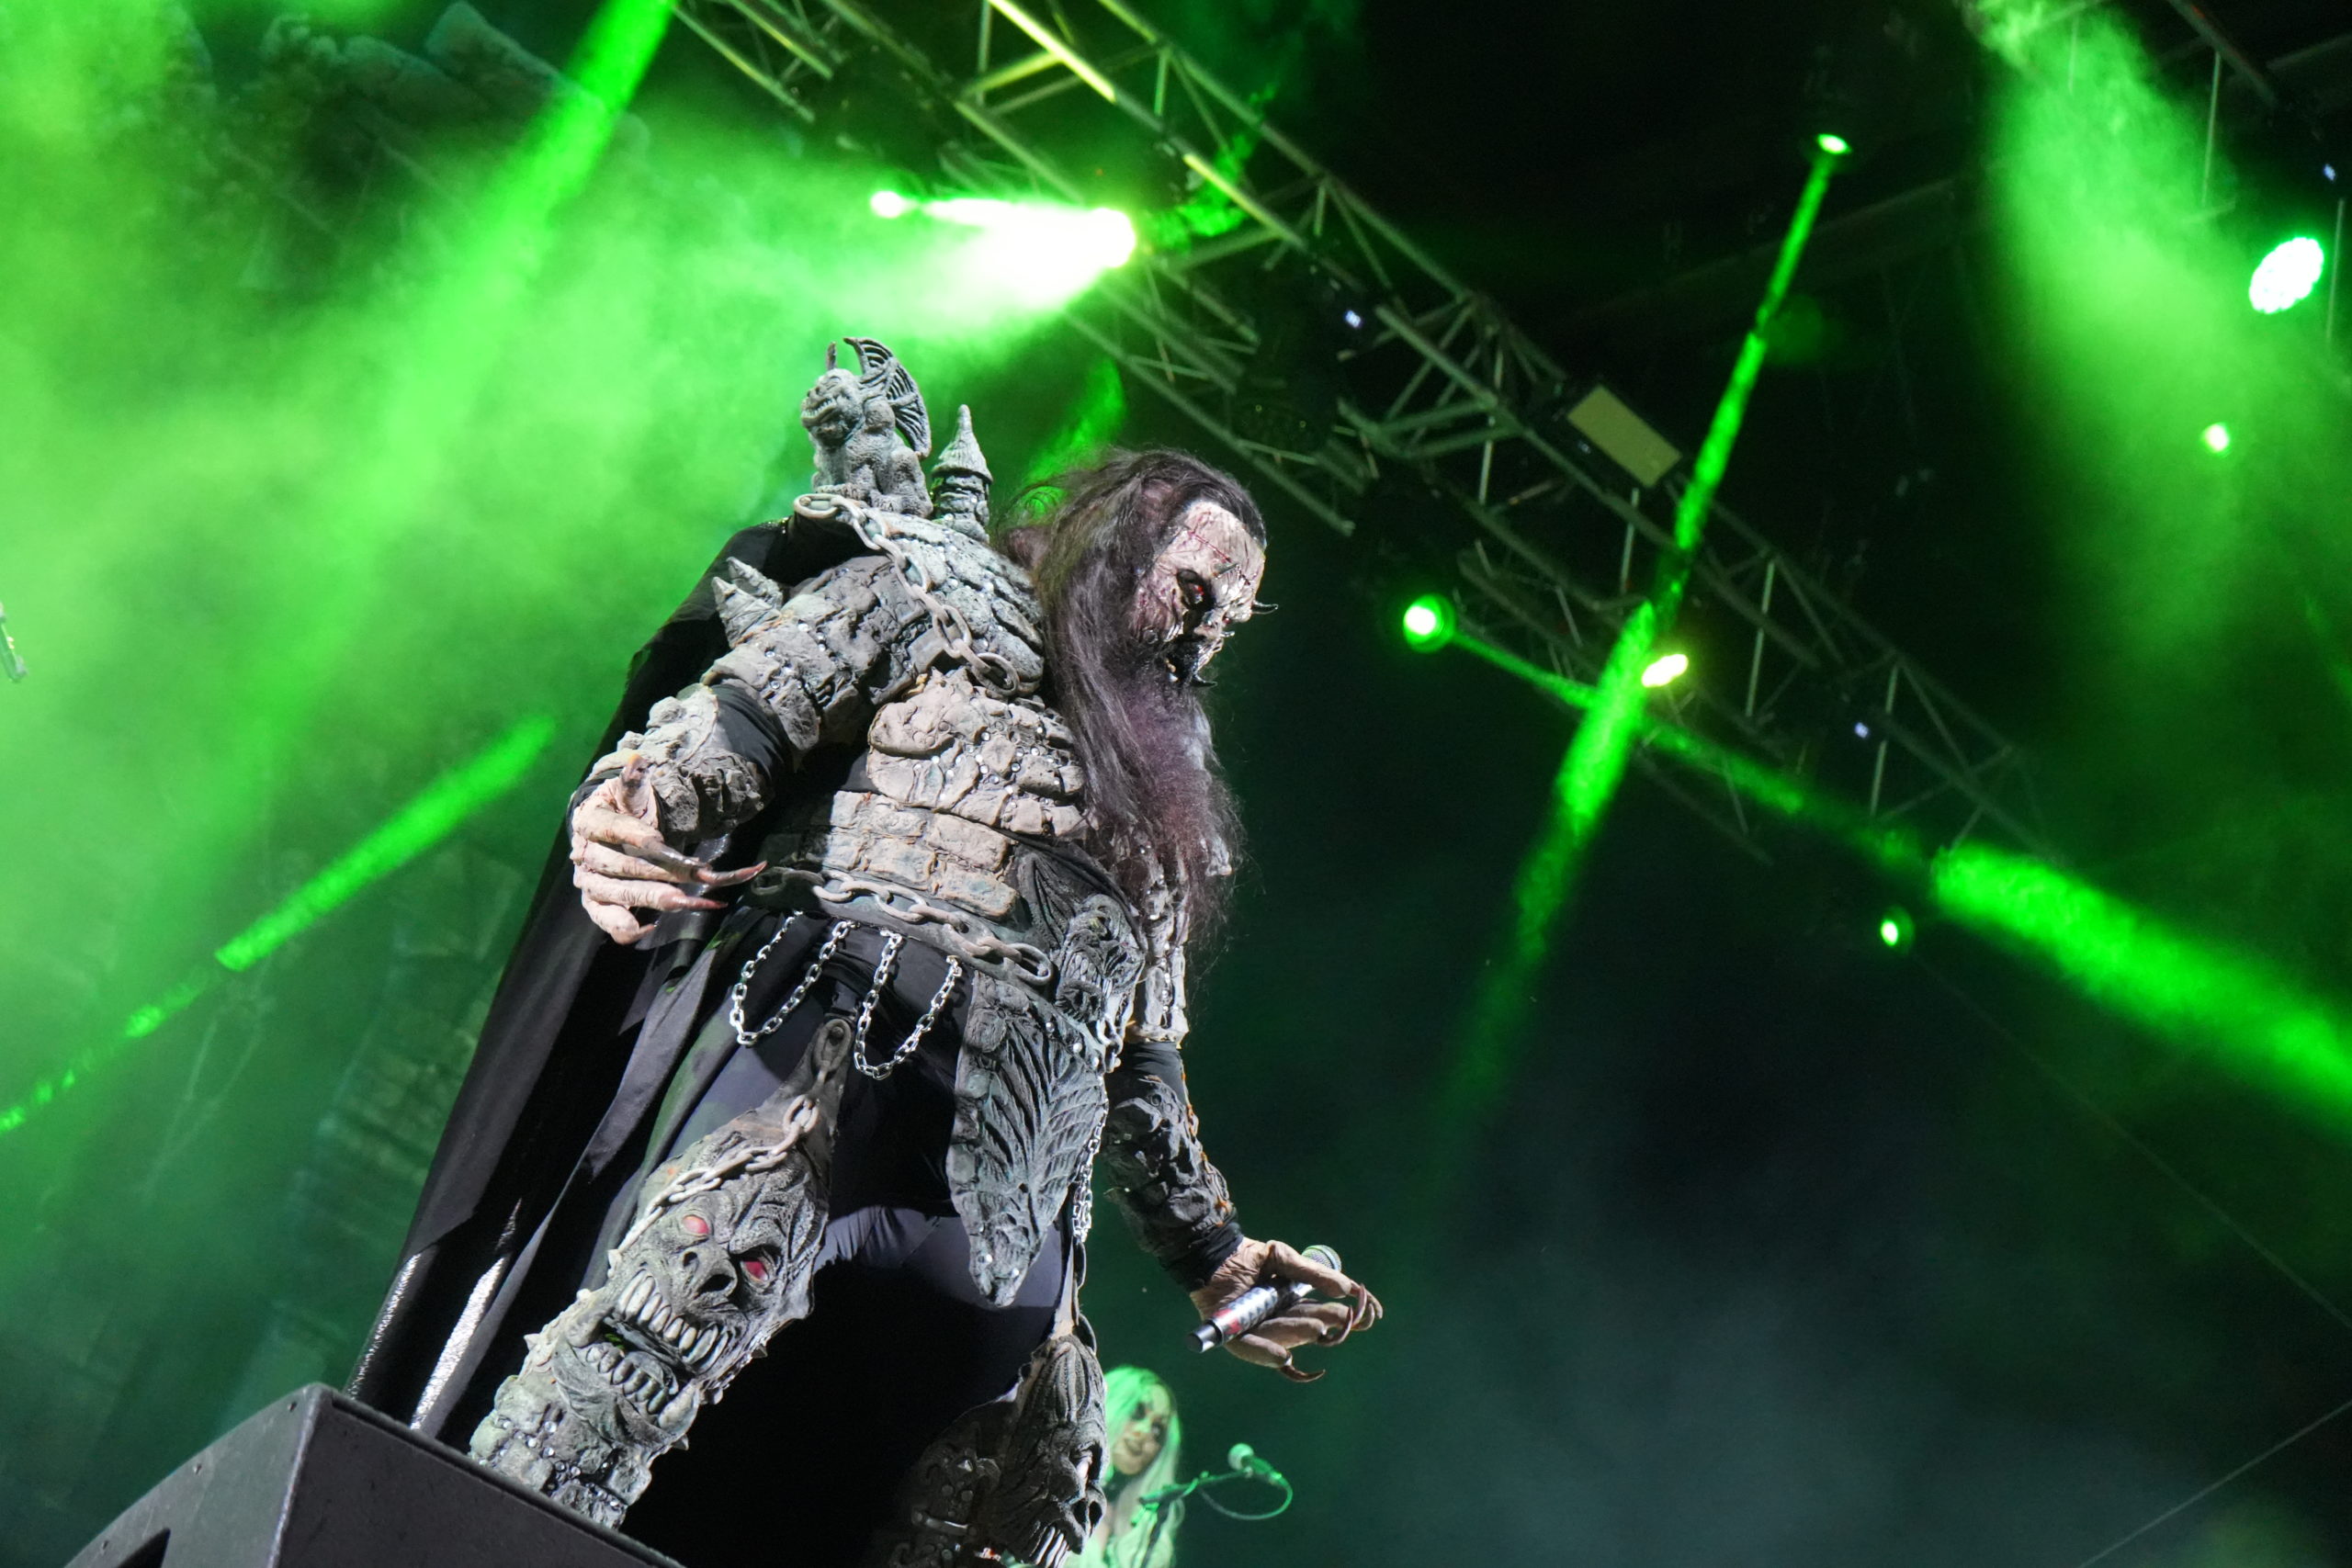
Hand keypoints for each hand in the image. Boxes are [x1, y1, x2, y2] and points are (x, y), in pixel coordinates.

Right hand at [569, 755, 759, 943]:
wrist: (607, 834)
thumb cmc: (622, 810)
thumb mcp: (628, 793)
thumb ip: (633, 782)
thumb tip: (638, 762)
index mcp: (589, 823)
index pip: (610, 829)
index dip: (634, 834)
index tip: (660, 841)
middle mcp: (585, 856)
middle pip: (618, 867)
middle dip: (656, 870)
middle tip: (691, 874)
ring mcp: (590, 883)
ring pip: (616, 895)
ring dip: (650, 898)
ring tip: (681, 901)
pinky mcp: (598, 906)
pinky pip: (607, 922)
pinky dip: (625, 928)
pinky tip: (648, 927)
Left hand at [1188, 1238, 1382, 1382]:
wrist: (1214, 1252)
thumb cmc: (1251, 1257)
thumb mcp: (1286, 1259)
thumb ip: (1314, 1274)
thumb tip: (1348, 1288)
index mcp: (1296, 1305)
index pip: (1327, 1316)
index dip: (1350, 1317)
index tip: (1373, 1315)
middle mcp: (1280, 1321)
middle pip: (1308, 1328)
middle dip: (1327, 1324)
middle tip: (1344, 1318)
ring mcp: (1258, 1330)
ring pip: (1283, 1337)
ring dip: (1299, 1334)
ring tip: (1318, 1329)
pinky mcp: (1234, 1336)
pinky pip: (1250, 1349)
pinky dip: (1265, 1353)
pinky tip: (1281, 1357)